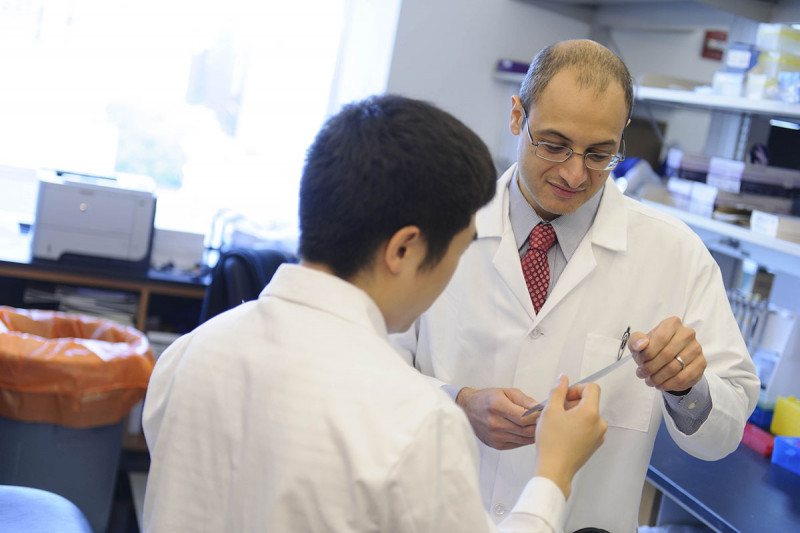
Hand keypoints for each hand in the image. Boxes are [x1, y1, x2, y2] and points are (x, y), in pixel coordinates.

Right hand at [456, 387, 539, 449]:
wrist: (468, 409)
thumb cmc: (488, 398)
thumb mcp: (506, 392)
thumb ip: (524, 400)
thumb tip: (539, 408)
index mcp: (498, 406)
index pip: (524, 417)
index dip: (537, 417)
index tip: (545, 414)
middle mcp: (495, 423)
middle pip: (526, 431)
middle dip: (538, 426)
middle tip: (545, 421)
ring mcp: (495, 436)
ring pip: (523, 440)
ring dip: (533, 434)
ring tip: (537, 426)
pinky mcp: (496, 444)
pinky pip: (517, 444)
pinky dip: (525, 439)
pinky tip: (525, 431)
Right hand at [534, 375, 606, 499]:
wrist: (554, 471)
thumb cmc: (551, 443)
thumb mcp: (550, 410)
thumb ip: (558, 391)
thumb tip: (563, 378)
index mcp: (591, 413)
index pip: (592, 388)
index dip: (576, 388)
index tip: (564, 396)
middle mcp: (599, 424)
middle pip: (589, 401)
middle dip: (573, 402)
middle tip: (556, 411)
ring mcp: (599, 436)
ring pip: (588, 415)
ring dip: (574, 414)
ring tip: (558, 424)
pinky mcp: (595, 445)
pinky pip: (588, 427)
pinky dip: (577, 426)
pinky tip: (563, 434)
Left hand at [629, 316, 706, 391]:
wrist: (669, 359)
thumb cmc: (653, 348)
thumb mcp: (639, 342)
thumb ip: (636, 340)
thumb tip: (642, 344)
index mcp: (672, 324)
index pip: (661, 338)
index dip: (648, 352)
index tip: (640, 361)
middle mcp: (687, 334)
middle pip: (667, 354)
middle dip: (650, 367)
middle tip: (642, 374)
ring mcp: (696, 348)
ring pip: (674, 368)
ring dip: (658, 378)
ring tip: (650, 381)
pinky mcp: (701, 363)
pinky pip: (683, 377)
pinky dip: (669, 384)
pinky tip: (661, 384)